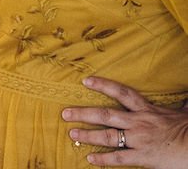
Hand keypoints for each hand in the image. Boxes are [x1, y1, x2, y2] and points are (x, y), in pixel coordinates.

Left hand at [63, 76, 187, 166]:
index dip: (103, 85)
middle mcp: (140, 122)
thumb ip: (173, 105)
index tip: (85, 81)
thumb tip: (183, 96)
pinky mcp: (144, 157)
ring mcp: (140, 140)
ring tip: (72, 133)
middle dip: (83, 113)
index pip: (122, 93)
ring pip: (108, 136)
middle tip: (65, 113)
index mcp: (147, 109)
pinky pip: (120, 158)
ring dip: (88, 135)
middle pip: (106, 114)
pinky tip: (90, 159)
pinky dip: (104, 159)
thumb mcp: (180, 112)